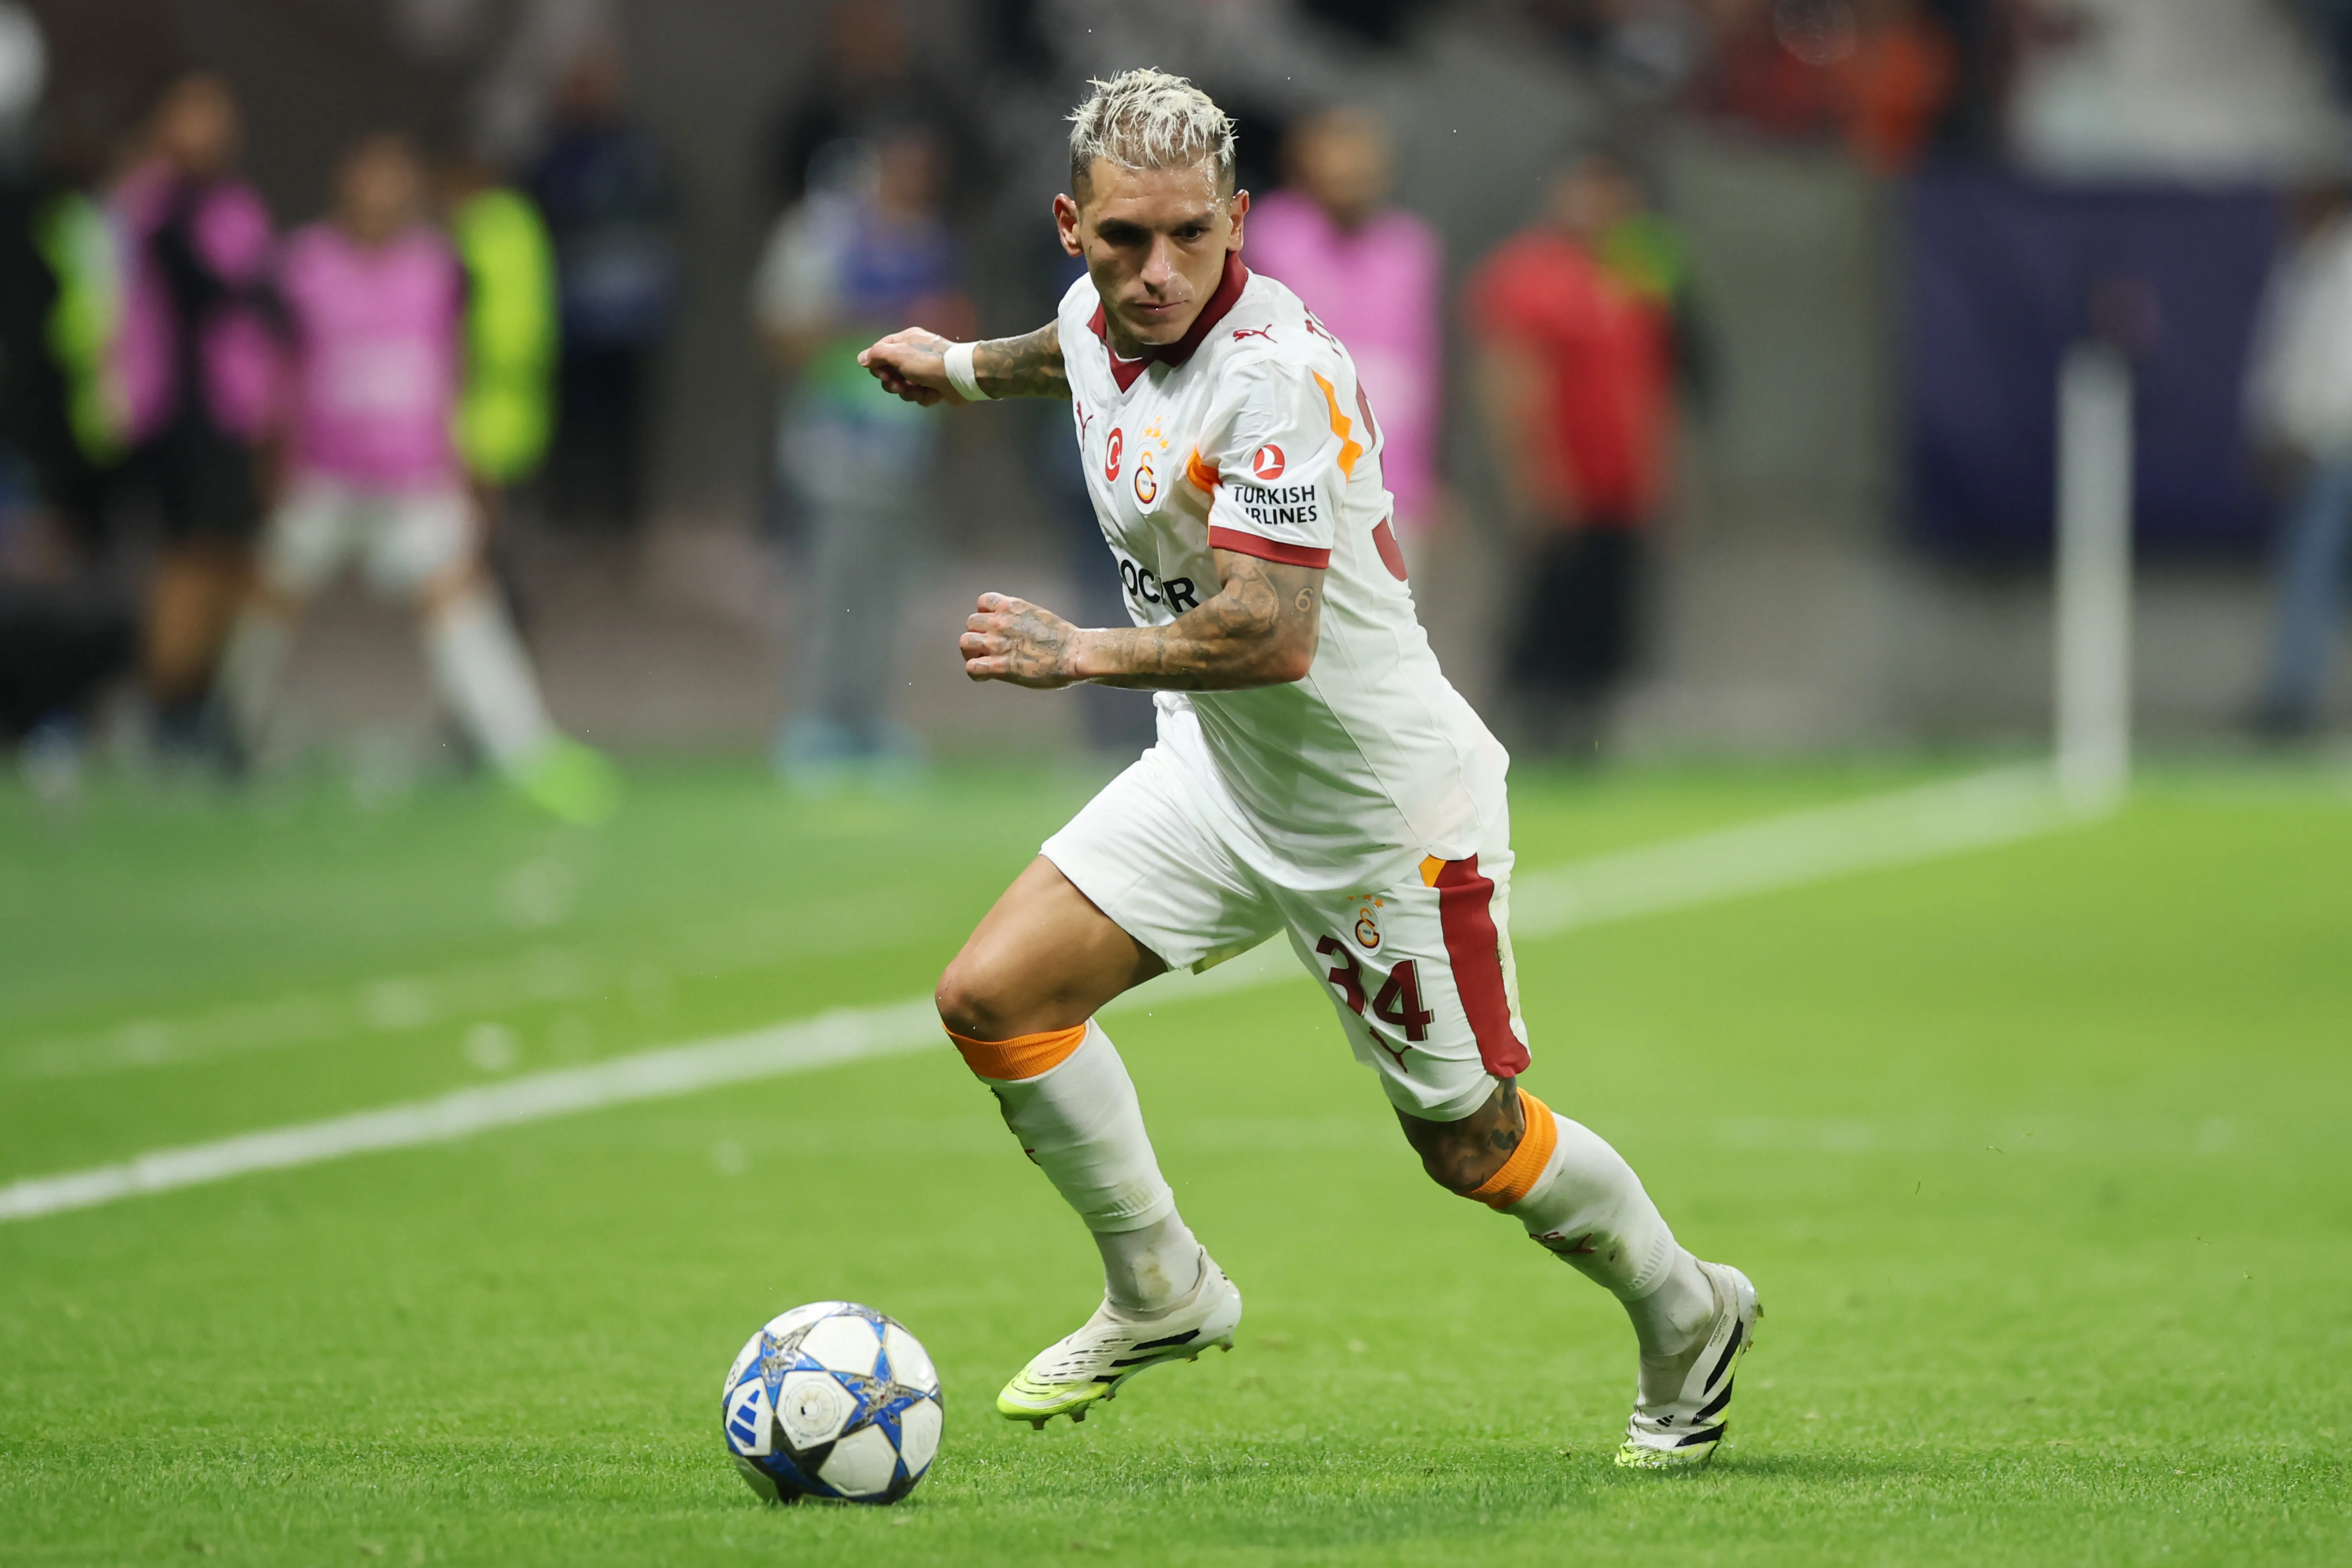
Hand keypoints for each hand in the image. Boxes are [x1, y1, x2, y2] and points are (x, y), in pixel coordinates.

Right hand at [858, 328, 968, 406]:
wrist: (960, 376)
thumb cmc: (928, 362)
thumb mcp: (898, 353)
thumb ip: (877, 354)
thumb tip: (861, 358)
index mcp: (906, 340)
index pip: (880, 352)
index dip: (878, 366)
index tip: (882, 374)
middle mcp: (915, 354)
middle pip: (891, 372)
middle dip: (894, 383)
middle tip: (900, 386)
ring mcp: (925, 371)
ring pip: (905, 387)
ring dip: (910, 392)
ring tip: (919, 390)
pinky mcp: (934, 386)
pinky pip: (920, 395)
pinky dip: (925, 397)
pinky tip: (933, 394)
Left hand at [960, 592, 1088, 687]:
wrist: (1073, 654)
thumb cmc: (1064, 639)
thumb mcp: (1038, 616)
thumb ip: (1021, 619)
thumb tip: (1018, 629)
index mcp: (1012, 606)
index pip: (983, 602)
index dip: (985, 614)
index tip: (994, 625)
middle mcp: (1000, 622)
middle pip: (971, 622)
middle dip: (977, 633)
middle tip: (987, 646)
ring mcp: (997, 644)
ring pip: (965, 642)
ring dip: (971, 651)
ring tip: (983, 659)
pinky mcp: (999, 666)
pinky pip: (972, 667)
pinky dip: (975, 672)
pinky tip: (986, 675)